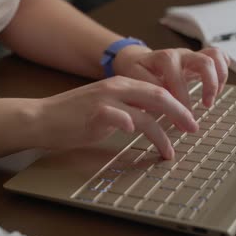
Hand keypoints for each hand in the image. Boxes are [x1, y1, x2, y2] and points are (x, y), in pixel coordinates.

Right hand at [35, 76, 197, 158]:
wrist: (43, 117)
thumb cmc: (76, 116)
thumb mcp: (108, 106)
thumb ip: (130, 109)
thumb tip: (153, 119)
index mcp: (123, 84)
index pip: (159, 91)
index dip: (178, 106)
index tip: (189, 121)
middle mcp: (117, 88)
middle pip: (159, 97)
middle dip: (180, 114)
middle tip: (192, 129)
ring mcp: (106, 99)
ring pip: (145, 114)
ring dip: (161, 135)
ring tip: (169, 151)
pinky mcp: (94, 113)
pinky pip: (118, 117)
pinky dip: (130, 125)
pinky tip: (137, 137)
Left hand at [113, 46, 230, 109]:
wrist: (137, 60)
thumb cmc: (136, 72)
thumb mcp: (135, 80)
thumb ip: (148, 89)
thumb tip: (163, 103)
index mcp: (164, 59)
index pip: (178, 78)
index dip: (181, 103)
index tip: (182, 123)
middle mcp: (181, 54)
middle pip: (205, 62)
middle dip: (209, 86)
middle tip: (206, 106)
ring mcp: (192, 55)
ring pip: (216, 56)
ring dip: (219, 78)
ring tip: (213, 97)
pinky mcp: (199, 58)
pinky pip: (220, 57)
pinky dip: (223, 72)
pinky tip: (216, 89)